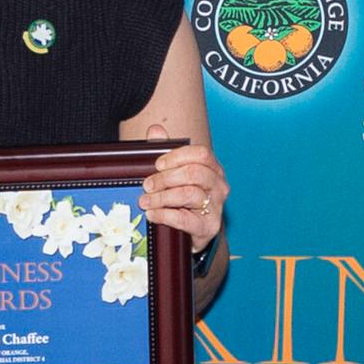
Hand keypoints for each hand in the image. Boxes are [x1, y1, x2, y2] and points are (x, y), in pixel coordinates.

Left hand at [137, 124, 228, 251]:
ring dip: (161, 197)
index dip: (177, 157)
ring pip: (189, 194)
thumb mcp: (173, 173)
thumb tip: (155, 130)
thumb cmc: (182, 198)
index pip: (201, 154)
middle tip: (147, 185)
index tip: (158, 164)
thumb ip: (165, 151)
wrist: (191, 233)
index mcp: (213, 168)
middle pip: (194, 173)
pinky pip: (185, 219)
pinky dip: (164, 215)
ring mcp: (216, 207)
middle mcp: (219, 186)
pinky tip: (152, 215)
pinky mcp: (208, 227)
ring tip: (145, 201)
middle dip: (166, 178)